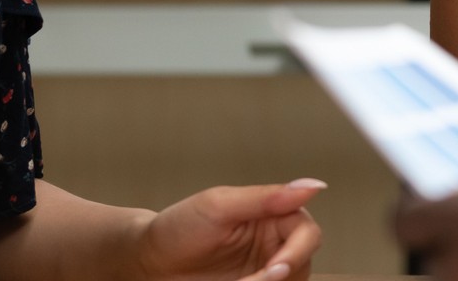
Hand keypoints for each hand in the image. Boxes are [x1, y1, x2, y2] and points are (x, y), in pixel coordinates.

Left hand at [131, 180, 324, 280]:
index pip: (306, 234)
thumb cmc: (176, 228)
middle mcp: (274, 245)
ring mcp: (262, 272)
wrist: (144, 264)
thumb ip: (267, 197)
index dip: (296, 252)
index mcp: (274, 217)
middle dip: (278, 277)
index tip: (274, 268)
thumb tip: (313, 186)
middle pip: (303, 265)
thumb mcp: (220, 206)